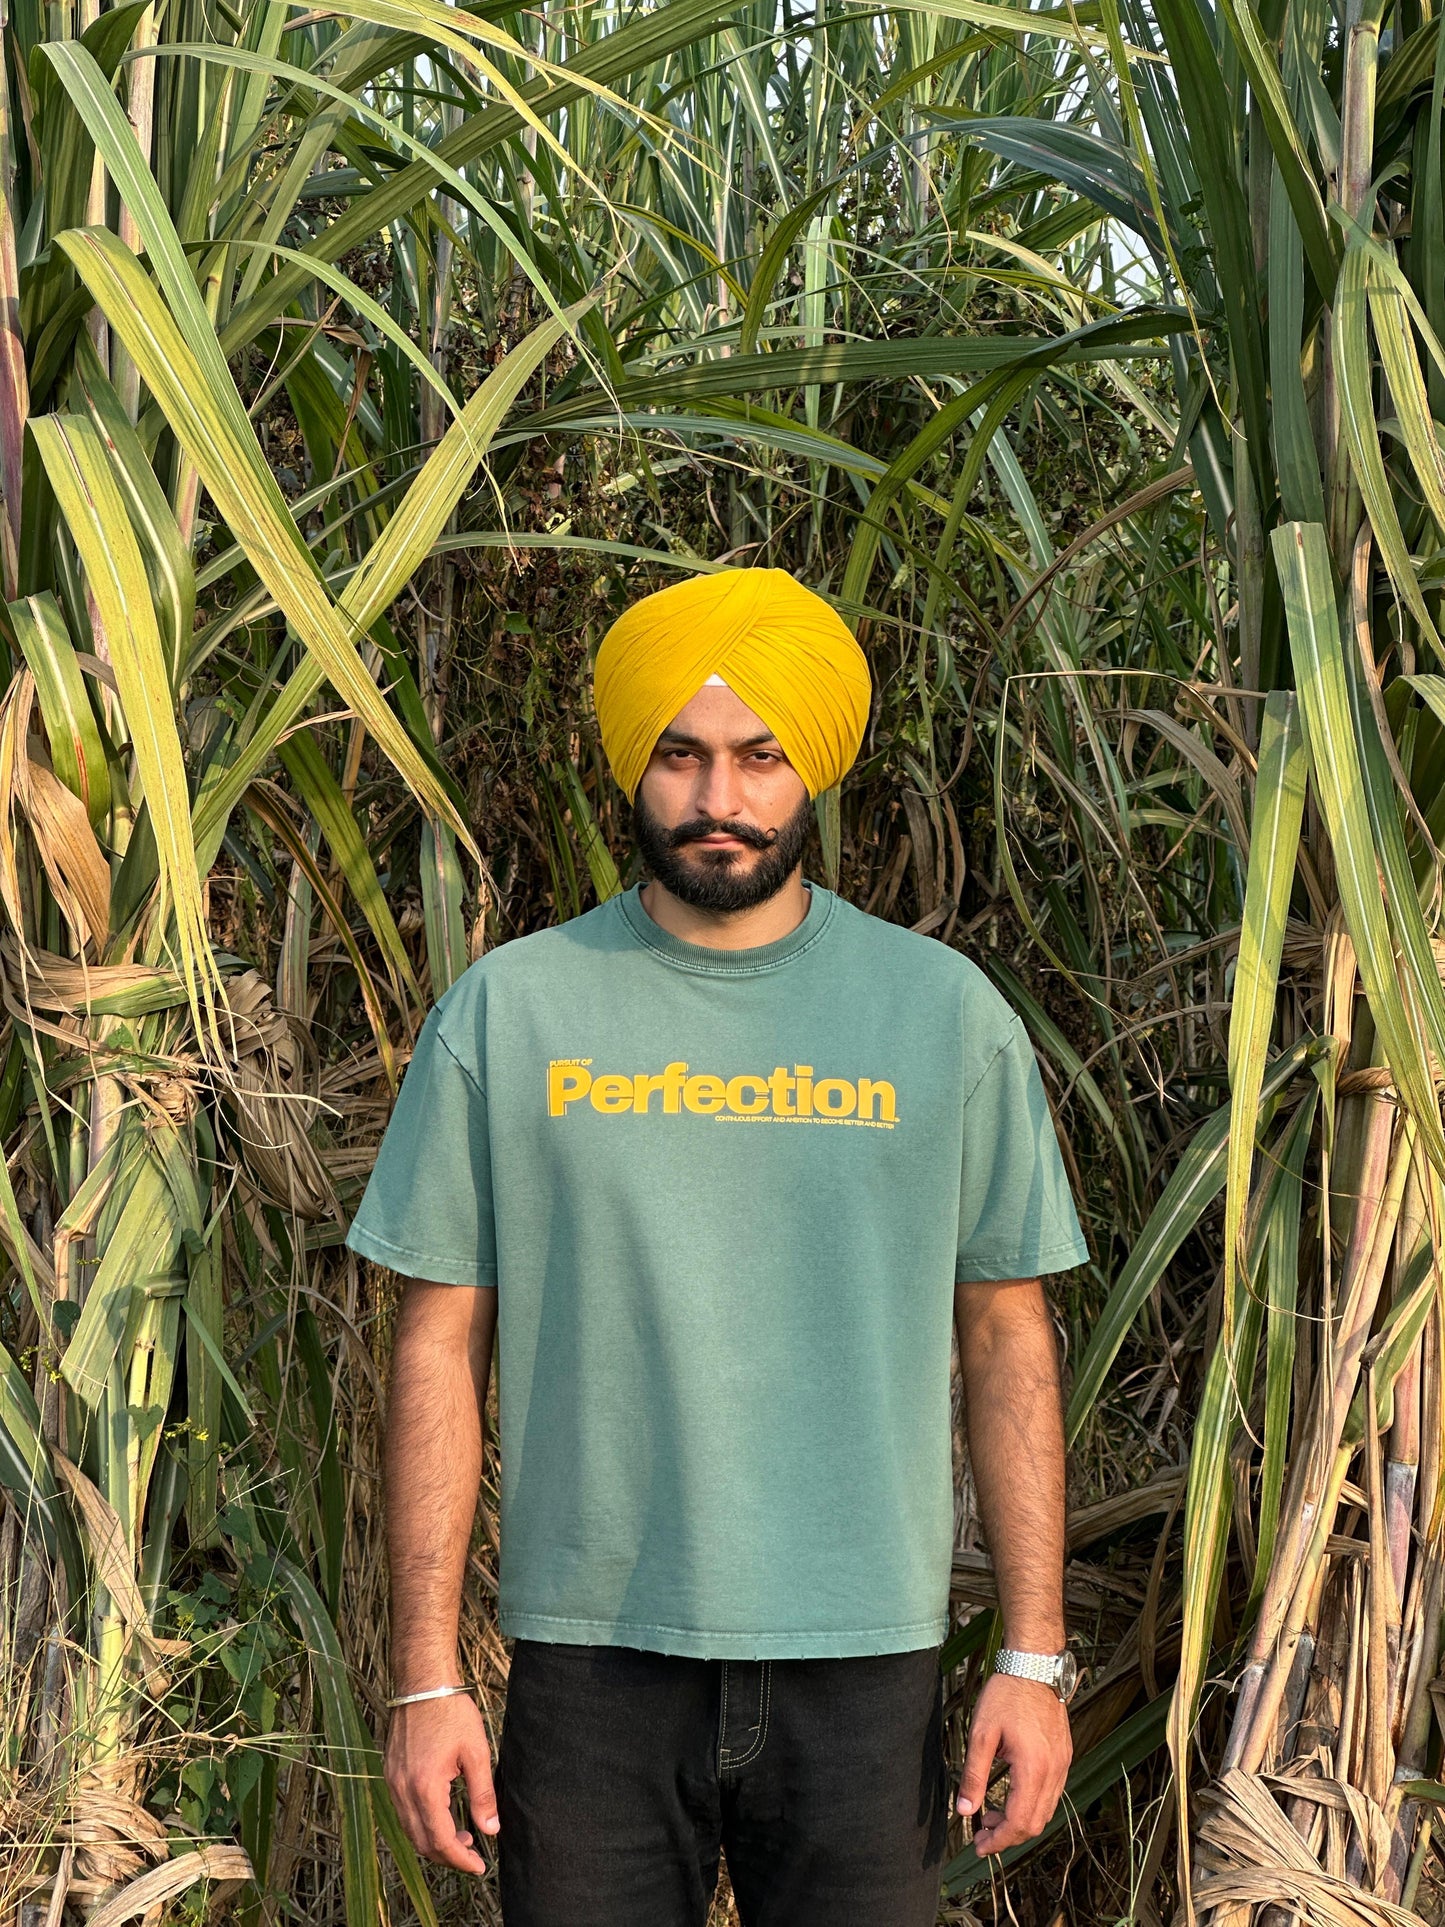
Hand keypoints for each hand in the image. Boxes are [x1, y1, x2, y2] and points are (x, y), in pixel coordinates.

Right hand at [385, 1693, 499, 1875]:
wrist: (423, 1682)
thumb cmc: (452, 1712)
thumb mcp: (476, 1752)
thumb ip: (482, 1795)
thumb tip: (491, 1830)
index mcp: (425, 1788)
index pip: (440, 1841)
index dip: (460, 1859)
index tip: (478, 1866)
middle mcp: (403, 1790)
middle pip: (421, 1842)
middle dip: (447, 1855)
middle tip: (472, 1854)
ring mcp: (392, 1782)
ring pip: (410, 1829)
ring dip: (433, 1840)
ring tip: (461, 1836)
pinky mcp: (390, 1773)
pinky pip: (403, 1811)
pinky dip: (422, 1822)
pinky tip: (442, 1814)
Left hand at [956, 1671, 1071, 1855]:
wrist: (1034, 1665)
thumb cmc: (1007, 1694)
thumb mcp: (981, 1733)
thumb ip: (973, 1774)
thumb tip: (964, 1809)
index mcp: (1034, 1768)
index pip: (1020, 1822)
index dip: (999, 1840)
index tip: (979, 1845)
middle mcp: (1054, 1771)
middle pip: (1036, 1824)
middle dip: (1008, 1836)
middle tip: (982, 1834)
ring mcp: (1063, 1763)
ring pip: (1046, 1811)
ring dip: (1020, 1821)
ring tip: (992, 1814)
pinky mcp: (1064, 1756)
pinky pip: (1052, 1793)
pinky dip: (1032, 1804)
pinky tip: (1012, 1796)